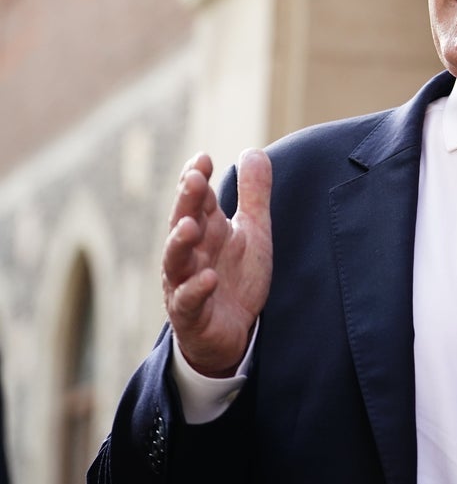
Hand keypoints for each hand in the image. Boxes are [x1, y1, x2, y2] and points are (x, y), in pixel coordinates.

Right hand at [162, 150, 272, 377]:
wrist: (233, 333)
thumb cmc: (236, 278)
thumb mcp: (252, 231)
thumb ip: (253, 194)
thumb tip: (253, 150)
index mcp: (206, 230)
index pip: (196, 199)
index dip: (196, 179)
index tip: (202, 158)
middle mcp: (191, 253)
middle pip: (182, 222)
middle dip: (186, 202)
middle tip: (193, 179)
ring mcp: (186, 283)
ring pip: (176, 260)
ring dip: (180, 242)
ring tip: (190, 226)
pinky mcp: (191, 314)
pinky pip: (188, 301)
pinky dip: (195, 289)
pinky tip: (208, 278)